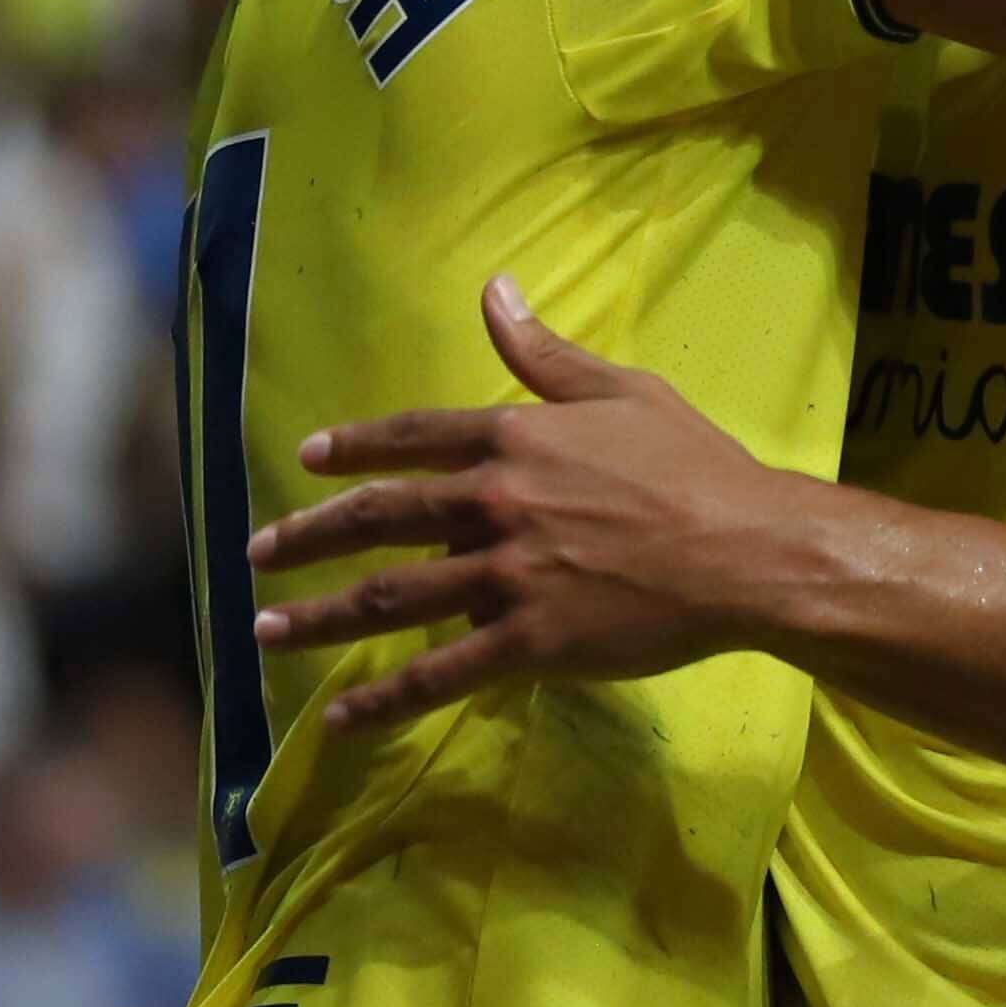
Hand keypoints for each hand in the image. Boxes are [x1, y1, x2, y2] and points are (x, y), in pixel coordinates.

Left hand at [244, 278, 797, 729]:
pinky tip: (337, 717)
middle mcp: (494, 502)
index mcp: (514, 438)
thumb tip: (494, 289)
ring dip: (320, 616)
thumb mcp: (621, 390)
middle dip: (308, 536)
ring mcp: (505, 575)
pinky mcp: (528, 642)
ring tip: (265, 630)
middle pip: (378, 518)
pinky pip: (438, 675)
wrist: (748, 552)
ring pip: (389, 598)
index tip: (308, 459)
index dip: (352, 448)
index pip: (409, 437)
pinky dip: (382, 700)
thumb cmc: (696, 468)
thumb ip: (543, 351)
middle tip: (257, 553)